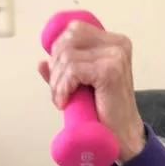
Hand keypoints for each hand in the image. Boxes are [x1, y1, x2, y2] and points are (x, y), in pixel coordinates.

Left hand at [38, 21, 145, 163]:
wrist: (122, 136)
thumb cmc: (106, 113)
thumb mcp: (83, 86)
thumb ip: (66, 72)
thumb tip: (42, 63)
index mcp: (114, 42)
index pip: (75, 29)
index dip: (59, 49)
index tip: (58, 74)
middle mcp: (117, 45)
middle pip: (68, 40)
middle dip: (56, 66)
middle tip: (58, 90)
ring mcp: (115, 56)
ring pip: (67, 56)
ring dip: (57, 82)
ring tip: (61, 99)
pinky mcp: (109, 71)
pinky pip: (73, 70)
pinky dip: (63, 88)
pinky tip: (65, 102)